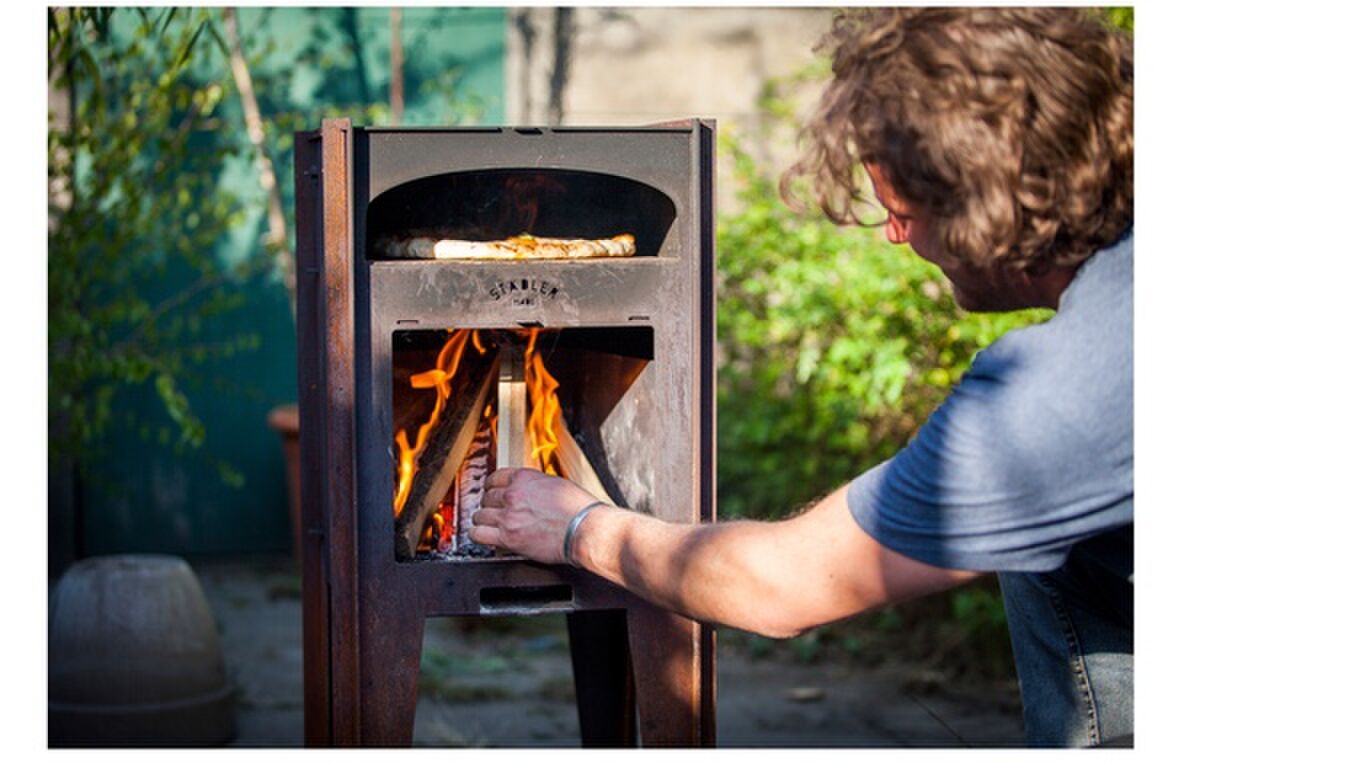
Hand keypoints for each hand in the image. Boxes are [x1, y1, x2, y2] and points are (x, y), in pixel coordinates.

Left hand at [470, 468, 601, 563]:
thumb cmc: (578, 509)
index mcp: (524, 478)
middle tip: (495, 511)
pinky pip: (478, 534)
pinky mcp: (508, 537)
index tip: (493, 492)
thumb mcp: (556, 484)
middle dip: (490, 505)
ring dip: (483, 520)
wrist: (585, 529)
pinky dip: (478, 535)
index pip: (495, 477)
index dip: (492, 487)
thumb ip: (535, 486)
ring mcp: (508, 516)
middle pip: (486, 497)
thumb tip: (529, 492)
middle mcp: (513, 494)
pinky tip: (483, 536)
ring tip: (488, 525)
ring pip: (480, 516)